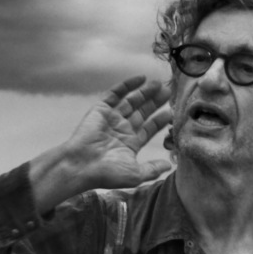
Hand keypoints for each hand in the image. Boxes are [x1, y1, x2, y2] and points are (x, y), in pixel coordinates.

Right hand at [28, 76, 172, 211]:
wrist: (81, 164)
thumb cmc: (107, 173)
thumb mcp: (135, 175)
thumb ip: (152, 169)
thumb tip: (168, 166)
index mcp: (129, 144)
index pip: (148, 129)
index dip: (159, 121)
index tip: (171, 112)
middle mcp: (121, 129)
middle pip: (142, 112)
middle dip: (154, 103)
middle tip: (168, 92)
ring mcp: (111, 118)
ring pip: (132, 101)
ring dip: (145, 92)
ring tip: (159, 84)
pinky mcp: (101, 109)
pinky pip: (116, 94)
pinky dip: (128, 85)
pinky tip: (141, 78)